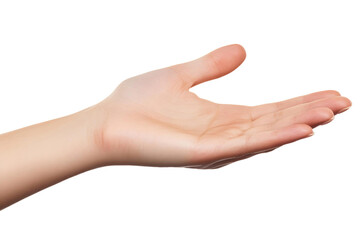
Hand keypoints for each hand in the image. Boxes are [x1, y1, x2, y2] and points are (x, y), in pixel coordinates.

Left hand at [93, 44, 350, 168]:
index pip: (268, 110)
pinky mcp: (202, 153)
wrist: (105, 121)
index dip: (298, 102)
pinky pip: (243, 144)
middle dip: (307, 112)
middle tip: (341, 102)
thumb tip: (243, 49)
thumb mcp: (181, 76)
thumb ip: (212, 66)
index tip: (328, 93)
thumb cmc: (136, 102)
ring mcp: (214, 146)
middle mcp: (222, 134)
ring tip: (329, 112)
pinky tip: (299, 128)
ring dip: (298, 124)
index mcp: (219, 117)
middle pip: (274, 122)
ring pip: (265, 134)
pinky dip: (274, 136)